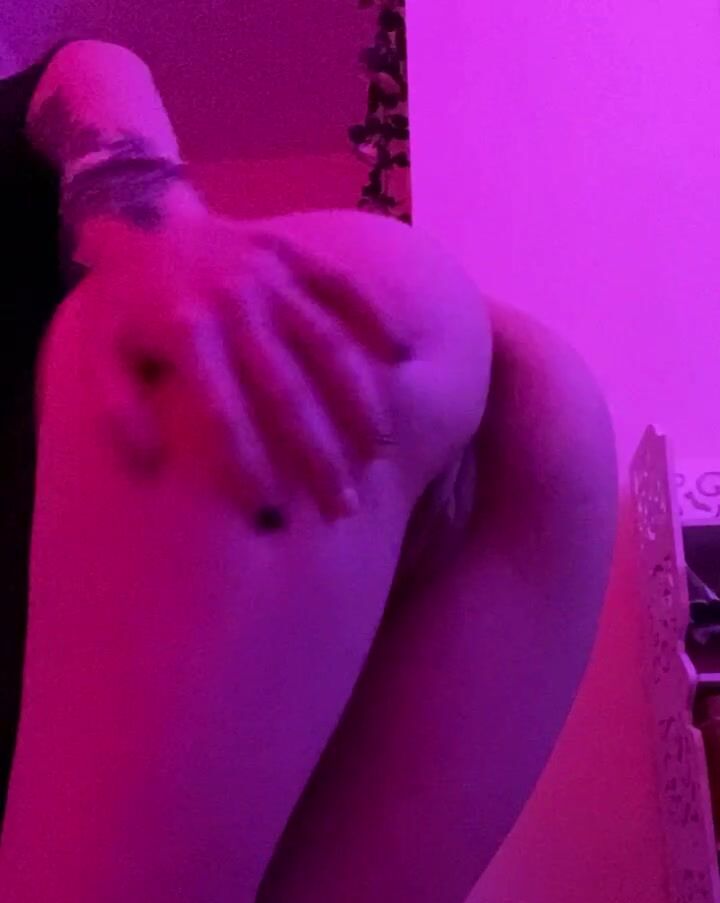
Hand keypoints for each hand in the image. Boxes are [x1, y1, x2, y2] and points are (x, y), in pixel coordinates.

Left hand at [61, 207, 410, 521]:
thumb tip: (149, 465)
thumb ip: (118, 409)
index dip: (247, 466)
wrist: (136, 214)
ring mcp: (268, 275)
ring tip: (378, 456)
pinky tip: (401, 361)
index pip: (222, 414)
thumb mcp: (100, 352)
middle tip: (344, 509)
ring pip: (326, 344)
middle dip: (319, 456)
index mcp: (184, 333)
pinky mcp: (291, 251)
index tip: (271, 515)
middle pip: (286, 391)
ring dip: (357, 403)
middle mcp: (233, 303)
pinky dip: (374, 319)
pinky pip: (342, 285)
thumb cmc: (124, 304)